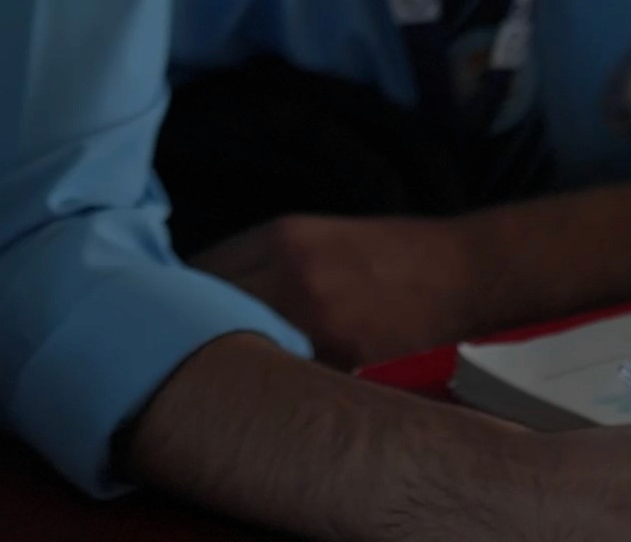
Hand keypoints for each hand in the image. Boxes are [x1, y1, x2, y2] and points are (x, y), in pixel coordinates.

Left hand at [196, 213, 478, 366]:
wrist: (462, 272)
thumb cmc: (388, 254)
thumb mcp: (317, 237)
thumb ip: (263, 260)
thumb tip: (201, 290)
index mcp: (281, 238)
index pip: (198, 272)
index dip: (176, 300)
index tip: (168, 320)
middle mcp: (290, 274)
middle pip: (208, 311)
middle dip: (191, 334)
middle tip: (181, 359)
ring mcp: (317, 319)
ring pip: (243, 347)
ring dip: (227, 363)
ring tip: (218, 382)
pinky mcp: (345, 359)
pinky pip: (289, 375)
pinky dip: (275, 384)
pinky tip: (270, 393)